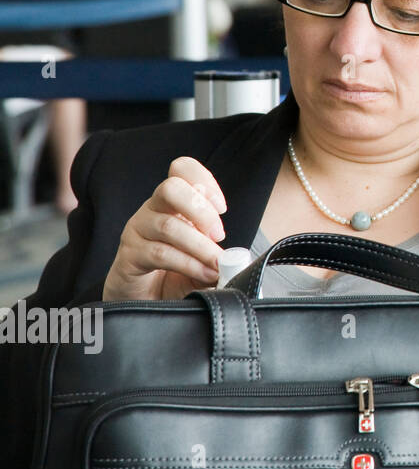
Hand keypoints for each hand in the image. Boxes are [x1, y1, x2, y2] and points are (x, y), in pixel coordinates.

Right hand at [103, 157, 229, 300]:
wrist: (146, 299)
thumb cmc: (177, 273)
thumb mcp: (203, 255)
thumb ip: (217, 249)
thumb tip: (239, 257)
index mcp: (172, 202)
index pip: (181, 169)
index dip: (204, 180)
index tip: (222, 208)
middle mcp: (152, 210)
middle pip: (171, 188)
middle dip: (201, 211)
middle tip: (220, 236)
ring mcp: (137, 231)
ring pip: (168, 226)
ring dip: (200, 246)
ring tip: (217, 265)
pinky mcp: (129, 255)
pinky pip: (159, 253)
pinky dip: (188, 264)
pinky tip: (204, 274)